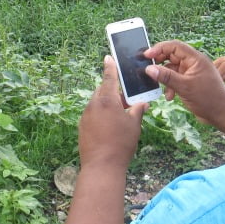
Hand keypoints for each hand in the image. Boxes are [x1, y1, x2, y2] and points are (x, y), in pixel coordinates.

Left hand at [77, 55, 147, 169]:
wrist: (101, 166)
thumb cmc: (121, 144)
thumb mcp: (134, 125)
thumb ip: (137, 110)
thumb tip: (142, 104)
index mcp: (107, 100)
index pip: (109, 78)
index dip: (110, 67)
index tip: (108, 57)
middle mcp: (93, 105)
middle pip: (102, 91)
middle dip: (113, 91)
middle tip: (126, 98)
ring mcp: (85, 116)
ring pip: (97, 103)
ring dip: (107, 104)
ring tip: (120, 114)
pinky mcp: (82, 126)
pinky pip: (92, 114)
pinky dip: (101, 114)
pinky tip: (110, 125)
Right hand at [143, 40, 224, 126]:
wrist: (221, 114)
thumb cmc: (207, 99)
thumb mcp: (184, 87)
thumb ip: (166, 76)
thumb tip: (149, 68)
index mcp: (195, 59)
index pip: (174, 46)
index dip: (159, 48)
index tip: (147, 55)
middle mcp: (194, 63)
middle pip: (172, 56)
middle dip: (160, 64)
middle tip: (150, 71)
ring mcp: (192, 72)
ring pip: (172, 69)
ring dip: (165, 78)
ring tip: (163, 90)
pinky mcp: (190, 81)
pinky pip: (176, 78)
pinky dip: (170, 86)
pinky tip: (170, 96)